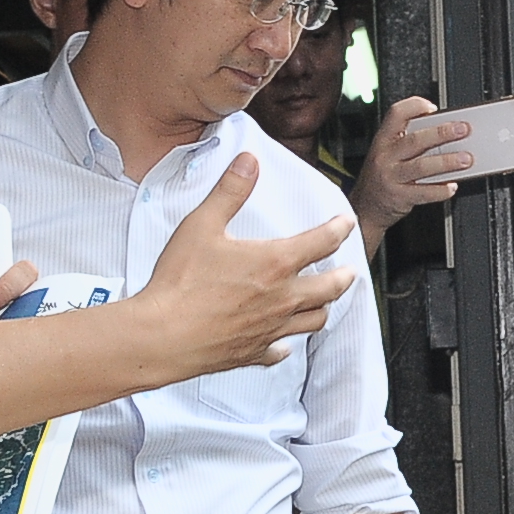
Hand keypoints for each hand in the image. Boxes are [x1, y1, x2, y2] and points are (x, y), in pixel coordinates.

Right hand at [137, 153, 353, 379]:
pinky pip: (278, 351)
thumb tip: (249, 161)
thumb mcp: (202, 224)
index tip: (346, 223)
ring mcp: (271, 328)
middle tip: (349, 271)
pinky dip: (284, 345)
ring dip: (323, 308)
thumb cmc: (181, 281)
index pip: (322, 242)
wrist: (163, 335)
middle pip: (330, 288)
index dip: (339, 229)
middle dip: (343, 276)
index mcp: (275, 263)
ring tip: (324, 302)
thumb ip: (230, 191)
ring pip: (314, 321)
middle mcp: (282, 298)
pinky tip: (282, 344)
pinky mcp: (254, 352)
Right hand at [346, 97, 472, 245]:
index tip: (433, 108)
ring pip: (422, 166)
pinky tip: (452, 186)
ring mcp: (392, 177)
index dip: (415, 106)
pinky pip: (424, 192)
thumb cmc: (382, 176)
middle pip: (415, 140)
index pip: (396, 114)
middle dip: (441, 133)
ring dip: (447, 162)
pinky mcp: (400, 197)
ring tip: (465, 159)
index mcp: (383, 139)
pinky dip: (441, 189)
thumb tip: (444, 131)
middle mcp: (385, 156)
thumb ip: (409, 140)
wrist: (365, 208)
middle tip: (462, 130)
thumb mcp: (387, 152)